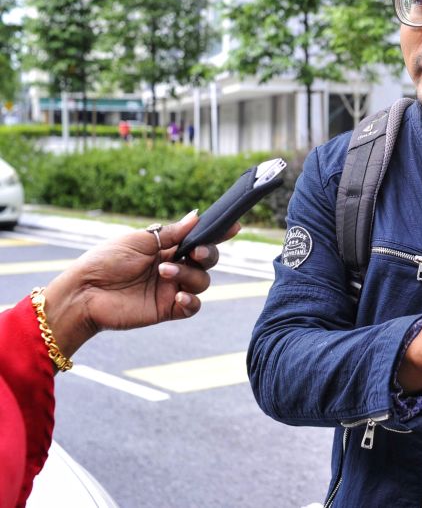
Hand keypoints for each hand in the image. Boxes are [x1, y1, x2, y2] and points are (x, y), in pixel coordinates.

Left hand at [42, 210, 239, 357]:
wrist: (84, 292)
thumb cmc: (105, 261)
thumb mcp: (139, 240)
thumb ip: (171, 233)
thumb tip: (197, 216)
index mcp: (166, 247)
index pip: (198, 239)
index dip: (217, 233)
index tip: (233, 226)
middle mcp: (173, 267)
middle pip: (207, 260)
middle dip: (207, 254)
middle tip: (193, 253)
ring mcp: (171, 288)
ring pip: (202, 282)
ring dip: (189, 275)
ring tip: (165, 272)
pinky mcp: (167, 309)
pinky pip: (192, 306)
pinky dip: (191, 300)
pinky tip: (178, 296)